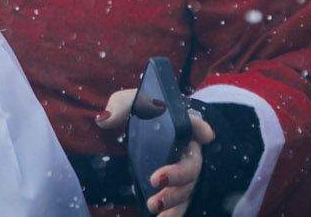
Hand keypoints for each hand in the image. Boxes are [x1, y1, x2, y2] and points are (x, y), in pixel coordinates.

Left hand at [96, 88, 218, 216]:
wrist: (140, 132)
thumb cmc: (140, 113)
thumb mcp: (130, 104)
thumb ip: (120, 107)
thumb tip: (104, 119)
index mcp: (179, 125)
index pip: (193, 123)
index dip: (200, 128)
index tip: (206, 135)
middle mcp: (187, 150)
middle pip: (192, 164)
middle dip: (178, 174)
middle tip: (156, 179)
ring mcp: (183, 172)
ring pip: (188, 187)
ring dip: (174, 198)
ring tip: (153, 205)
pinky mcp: (175, 189)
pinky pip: (181, 204)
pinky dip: (174, 213)